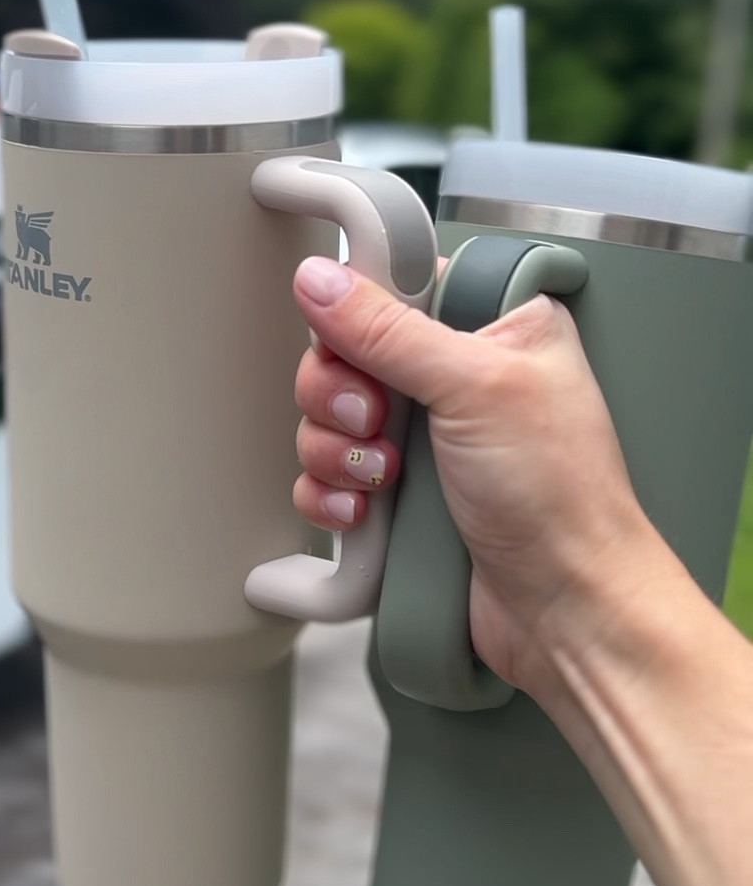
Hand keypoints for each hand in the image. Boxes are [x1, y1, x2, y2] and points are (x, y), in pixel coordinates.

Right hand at [291, 255, 655, 698]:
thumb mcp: (475, 387)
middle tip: (374, 420)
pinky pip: (329, 477)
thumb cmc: (561, 497)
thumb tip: (321, 279)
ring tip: (379, 478)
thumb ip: (388, 329)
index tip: (353, 344)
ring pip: (328, 418)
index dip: (358, 314)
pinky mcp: (400, 493)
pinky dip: (332, 495)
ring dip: (335, 451)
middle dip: (339, 394)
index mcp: (494, 326)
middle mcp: (456, 376)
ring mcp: (425, 438)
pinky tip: (362, 513)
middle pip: (345, 353)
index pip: (395, 286)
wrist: (565, 606)